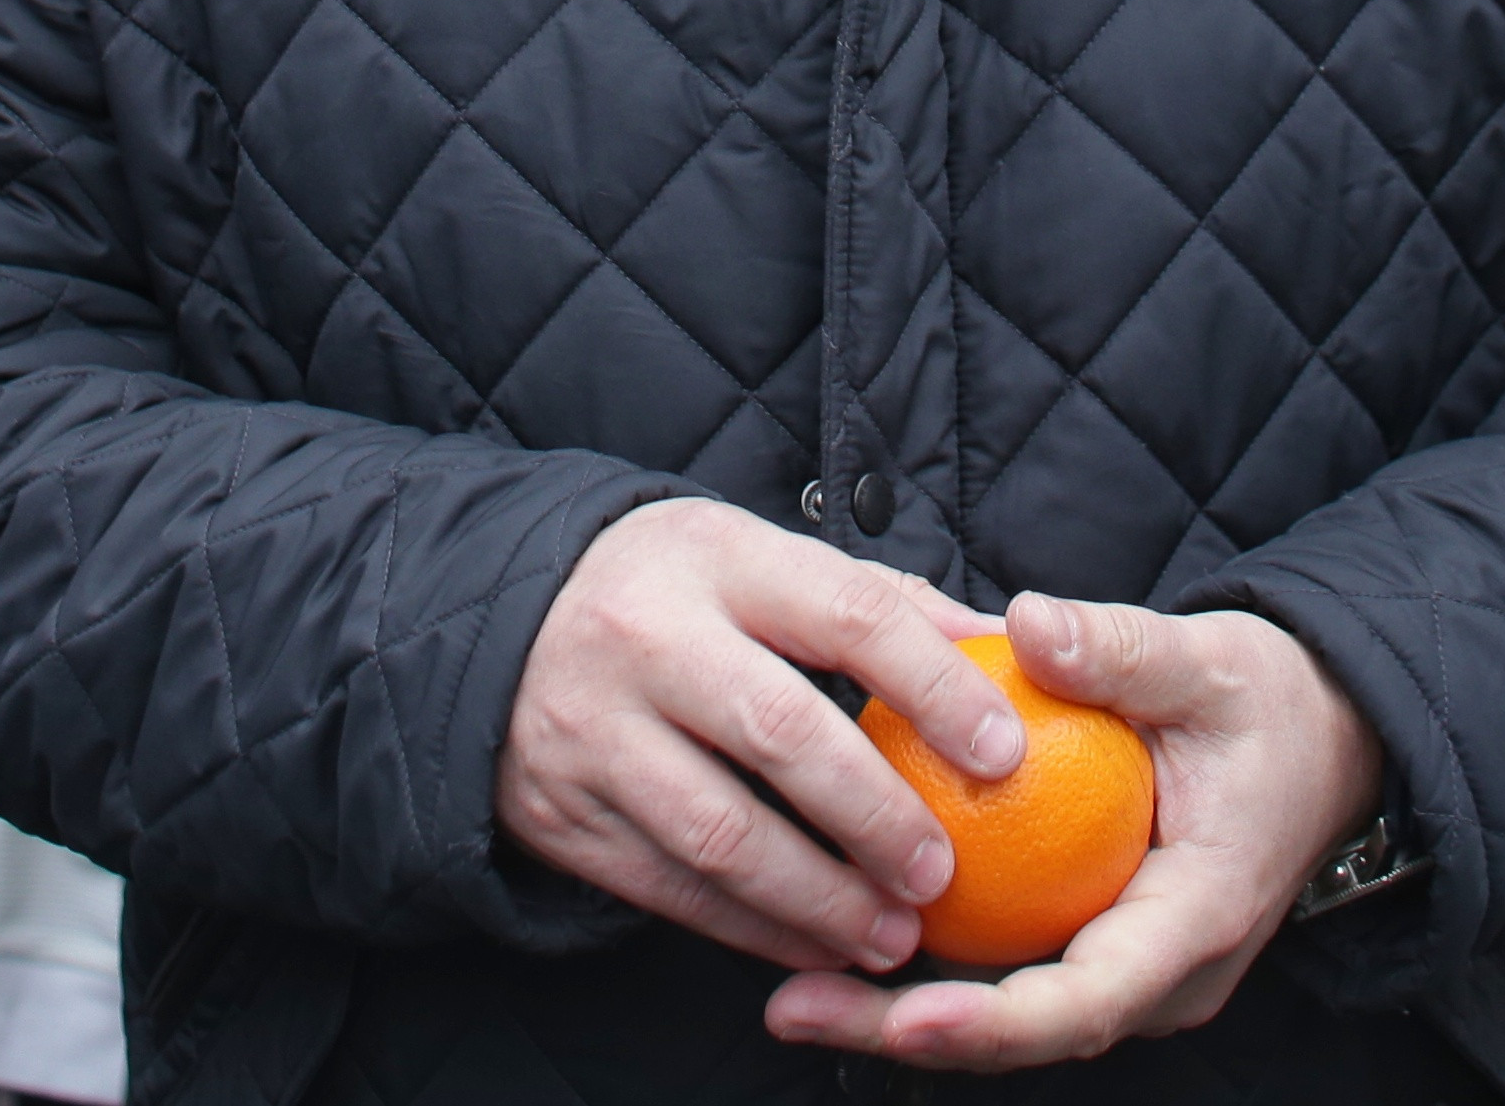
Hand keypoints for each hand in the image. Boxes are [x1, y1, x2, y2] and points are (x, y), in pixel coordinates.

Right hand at [496, 497, 1014, 974]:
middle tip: (942, 873)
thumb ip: (880, 602)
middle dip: (875, 816)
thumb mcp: (759, 559)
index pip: (847, 613)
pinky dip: (750, 929)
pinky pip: (668, 888)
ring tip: (891, 934)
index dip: (935, 686)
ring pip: (720, 833)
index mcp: (719, 559)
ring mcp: (594, 729)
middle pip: (782, 734)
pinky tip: (814, 946)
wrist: (495, 620)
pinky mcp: (562, 811)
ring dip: (819, 899)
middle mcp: (648, 638)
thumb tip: (1009, 647)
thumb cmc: (675, 592)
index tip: (1004, 753)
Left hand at [761, 592, 1383, 1072]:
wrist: (1324, 740)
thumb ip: (1120, 650)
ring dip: (903, 1014)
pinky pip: (1014, 973)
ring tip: (791, 994)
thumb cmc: (1269, 704)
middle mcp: (1165, 975)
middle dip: (907, 1033)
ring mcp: (1133, 973)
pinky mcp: (1102, 951)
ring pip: (1011, 1019)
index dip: (991, 1022)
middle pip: (1027, 1033)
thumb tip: (1025, 623)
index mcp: (1196, 920)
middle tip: (794, 1007)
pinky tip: (842, 931)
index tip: (905, 1019)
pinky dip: (934, 968)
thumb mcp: (1207, 663)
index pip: (1087, 1000)